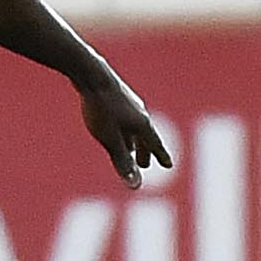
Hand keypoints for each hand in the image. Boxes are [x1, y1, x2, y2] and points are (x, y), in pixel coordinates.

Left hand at [78, 69, 172, 189]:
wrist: (91, 73)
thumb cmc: (101, 108)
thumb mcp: (110, 140)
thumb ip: (123, 162)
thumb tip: (136, 186)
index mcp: (142, 124)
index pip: (155, 144)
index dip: (161, 156)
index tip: (168, 165)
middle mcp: (139, 112)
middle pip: (145, 136)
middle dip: (145, 151)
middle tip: (145, 163)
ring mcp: (128, 102)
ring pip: (134, 125)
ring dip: (134, 139)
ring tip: (130, 146)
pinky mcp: (115, 94)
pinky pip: (125, 116)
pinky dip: (125, 127)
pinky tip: (115, 123)